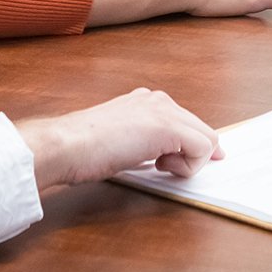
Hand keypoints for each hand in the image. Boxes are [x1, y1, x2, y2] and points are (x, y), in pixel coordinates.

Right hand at [16, 87, 221, 189]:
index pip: (184, 121)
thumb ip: (142, 143)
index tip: (188, 161)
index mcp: (145, 101)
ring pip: (207, 138)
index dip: (191, 146)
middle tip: (172, 170)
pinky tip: (160, 167)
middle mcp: (157, 100)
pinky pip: (203, 148)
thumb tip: (161, 157)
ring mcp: (164, 111)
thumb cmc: (81, 149)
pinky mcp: (168, 127)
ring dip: (189, 161)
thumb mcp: (119, 141)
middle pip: (201, 128)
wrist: (65, 145)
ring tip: (159, 167)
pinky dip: (189, 166)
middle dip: (195, 154)